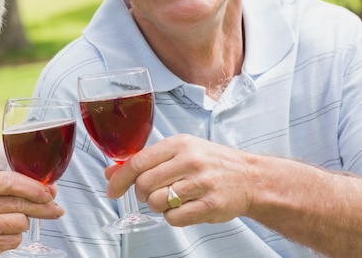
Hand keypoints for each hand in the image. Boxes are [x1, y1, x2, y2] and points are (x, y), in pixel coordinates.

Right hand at [0, 171, 63, 257]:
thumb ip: (10, 190)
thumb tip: (48, 189)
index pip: (10, 180)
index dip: (34, 186)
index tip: (49, 191)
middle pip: (19, 201)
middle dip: (42, 206)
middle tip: (54, 209)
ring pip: (21, 220)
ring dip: (22, 225)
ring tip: (7, 226)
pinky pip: (16, 238)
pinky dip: (14, 238)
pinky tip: (1, 237)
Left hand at [105, 133, 255, 226]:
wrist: (250, 177)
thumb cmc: (210, 163)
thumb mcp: (180, 151)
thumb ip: (146, 160)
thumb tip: (111, 172)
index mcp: (179, 144)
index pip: (138, 162)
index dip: (120, 178)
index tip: (112, 190)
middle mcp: (189, 160)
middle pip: (144, 184)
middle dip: (142, 194)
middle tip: (153, 193)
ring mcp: (201, 182)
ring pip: (157, 202)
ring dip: (158, 206)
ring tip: (171, 199)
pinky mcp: (210, 204)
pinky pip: (174, 218)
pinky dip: (172, 217)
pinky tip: (183, 208)